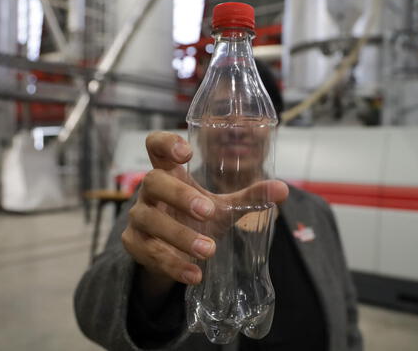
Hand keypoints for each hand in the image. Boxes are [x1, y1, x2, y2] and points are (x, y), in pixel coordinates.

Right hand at [122, 131, 287, 290]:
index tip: (186, 152)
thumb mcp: (222, 206)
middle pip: (153, 181)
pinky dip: (173, 264)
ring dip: (180, 236)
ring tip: (209, 250)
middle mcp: (149, 191)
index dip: (166, 143)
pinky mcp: (134, 245)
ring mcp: (139, 218)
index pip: (155, 145)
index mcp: (169, 173)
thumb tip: (283, 189)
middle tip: (208, 211)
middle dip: (180, 196)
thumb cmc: (196, 219)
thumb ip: (249, 197)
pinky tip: (195, 273)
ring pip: (150, 220)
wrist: (173, 253)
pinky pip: (149, 252)